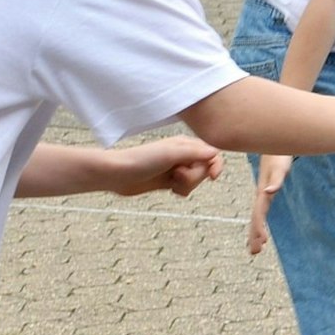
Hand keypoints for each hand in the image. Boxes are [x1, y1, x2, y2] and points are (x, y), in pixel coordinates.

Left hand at [110, 136, 225, 197]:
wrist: (118, 174)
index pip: (212, 153)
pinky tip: (170, 190)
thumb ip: (195, 152)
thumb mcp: (171, 154)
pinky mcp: (169, 181)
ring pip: (196, 181)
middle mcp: (183, 155)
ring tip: (170, 182)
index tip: (212, 177)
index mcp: (185, 144)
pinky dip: (181, 191)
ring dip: (187, 185)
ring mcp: (176, 168)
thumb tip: (215, 152)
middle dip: (194, 177)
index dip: (216, 165)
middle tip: (176, 175)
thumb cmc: (142, 160)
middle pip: (204, 169)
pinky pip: (186, 188)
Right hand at [246, 154, 291, 254]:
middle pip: (255, 218)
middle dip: (255, 234)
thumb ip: (276, 180)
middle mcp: (261, 194)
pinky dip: (261, 221)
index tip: (261, 242)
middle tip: (255, 252)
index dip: (259, 227)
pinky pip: (262, 209)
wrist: (275, 143)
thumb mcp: (280, 167)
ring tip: (257, 247)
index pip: (259, 213)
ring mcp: (263, 192)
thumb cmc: (279, 155)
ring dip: (256, 231)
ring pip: (257, 215)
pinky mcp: (266, 190)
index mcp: (262, 191)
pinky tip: (262, 230)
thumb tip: (270, 192)